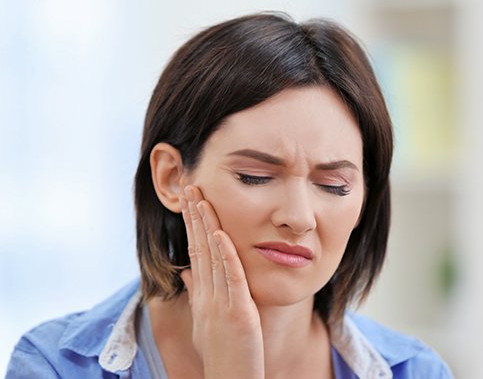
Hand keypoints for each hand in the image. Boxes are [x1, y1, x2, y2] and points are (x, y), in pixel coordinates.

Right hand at [179, 185, 264, 378]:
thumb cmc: (220, 354)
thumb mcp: (204, 321)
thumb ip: (197, 293)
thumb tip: (186, 271)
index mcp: (202, 296)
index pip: (194, 252)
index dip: (191, 225)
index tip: (189, 201)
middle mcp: (207, 296)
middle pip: (199, 248)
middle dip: (194, 216)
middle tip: (190, 186)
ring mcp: (221, 305)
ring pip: (212, 258)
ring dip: (207, 227)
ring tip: (201, 199)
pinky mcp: (239, 314)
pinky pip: (231, 280)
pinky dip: (226, 256)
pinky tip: (221, 234)